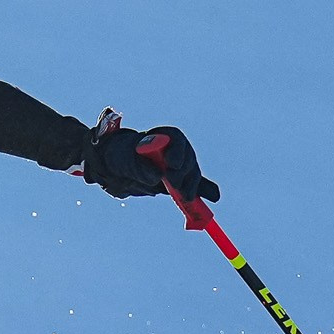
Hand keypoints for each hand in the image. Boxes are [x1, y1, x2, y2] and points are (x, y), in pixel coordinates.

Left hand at [84, 114, 218, 202]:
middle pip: (187, 158)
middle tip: (173, 184)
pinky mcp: (182, 179)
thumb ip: (141, 166)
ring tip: (185, 197)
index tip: (171, 164)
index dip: (177, 152)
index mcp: (164, 135)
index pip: (176, 140)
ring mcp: (181, 164)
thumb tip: (157, 177)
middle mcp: (176, 148)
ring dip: (190, 185)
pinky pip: (193, 185)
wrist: (120, 165)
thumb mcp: (127, 159)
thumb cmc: (123, 156)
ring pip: (191, 174)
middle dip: (183, 172)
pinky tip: (213, 197)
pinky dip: (200, 191)